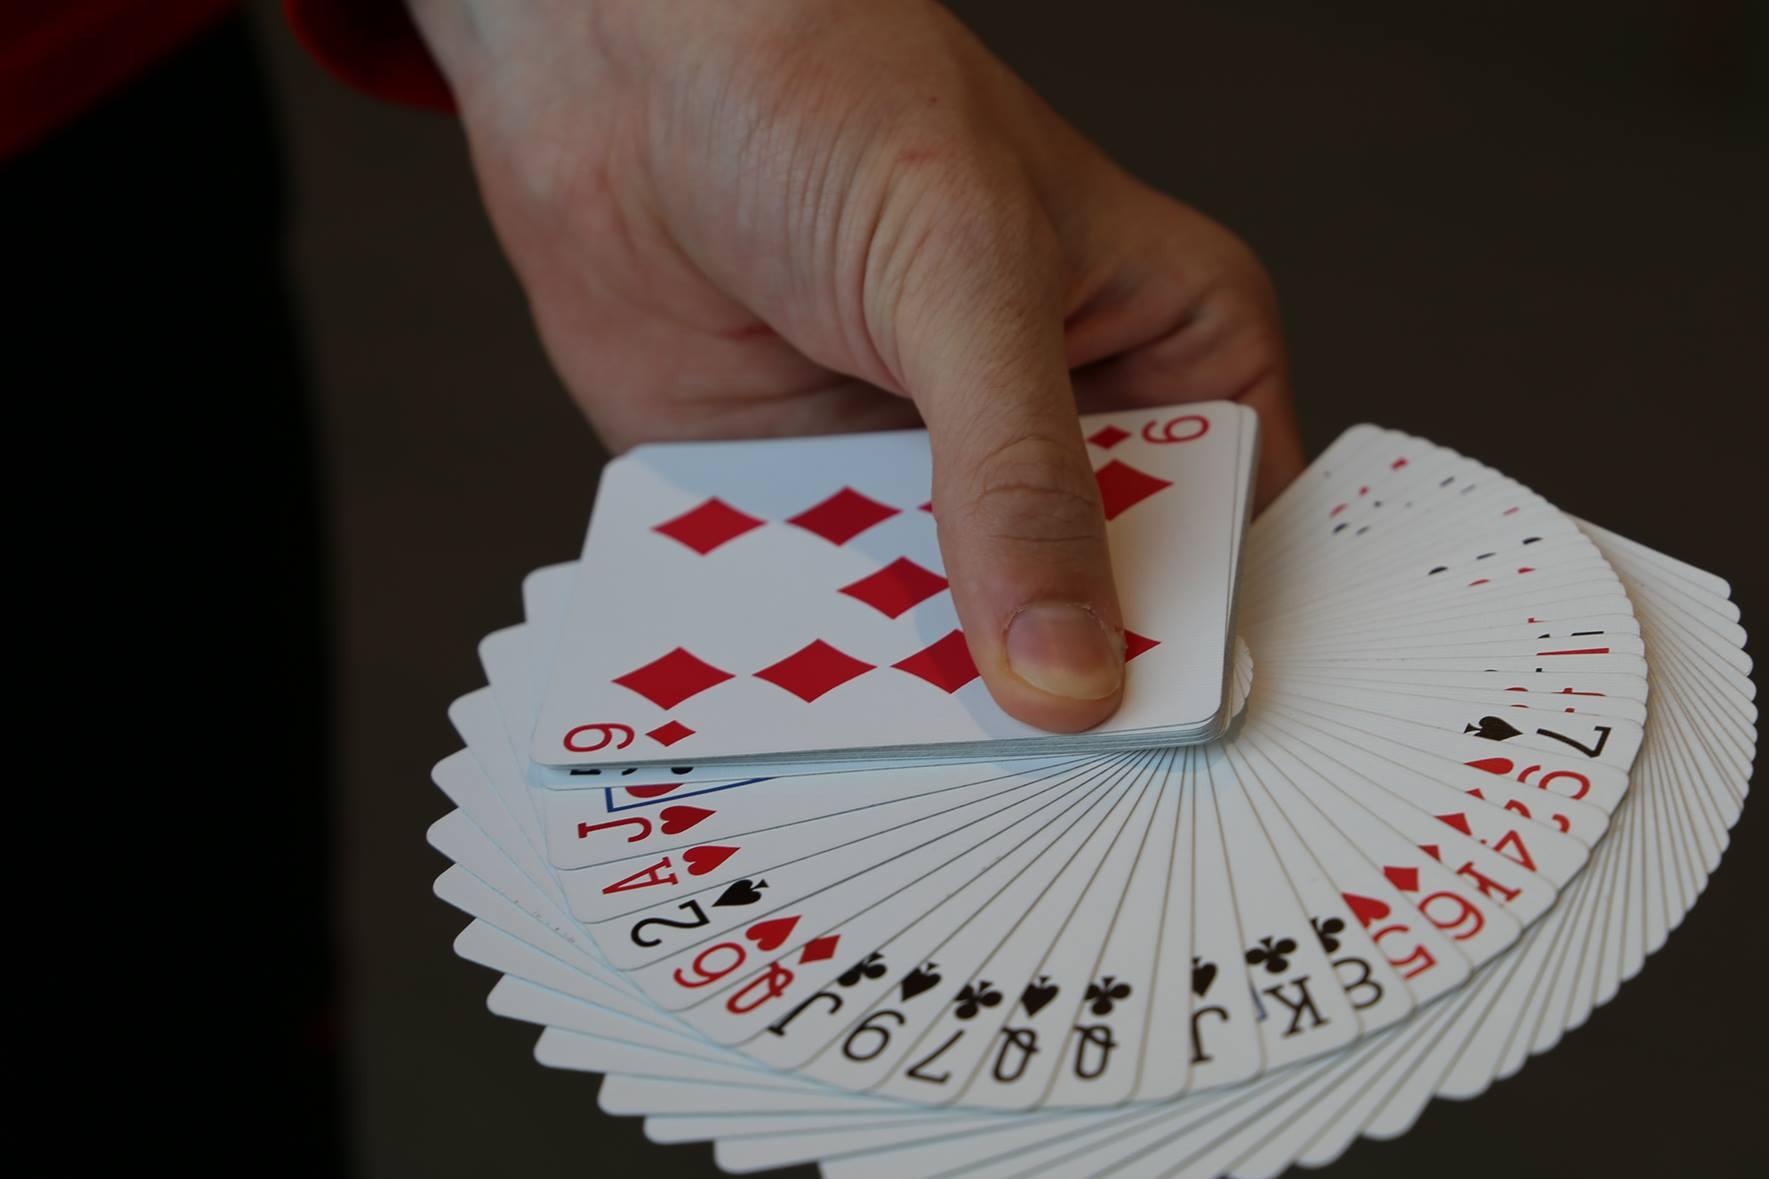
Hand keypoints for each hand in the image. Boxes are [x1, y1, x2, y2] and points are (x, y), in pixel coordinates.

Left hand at [410, 0, 1304, 731]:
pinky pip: (832, 628)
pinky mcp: (815, 518)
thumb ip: (1016, 479)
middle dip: (1067, 702)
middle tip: (1049, 827)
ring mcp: (934, 488)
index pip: (1233, 535)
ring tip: (927, 812)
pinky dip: (816, 681)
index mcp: (1167, 352)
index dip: (1216, 648)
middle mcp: (1061, 436)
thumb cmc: (829, 95)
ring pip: (960, 642)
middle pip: (1098, 616)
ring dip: (932, 710)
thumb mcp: (963, 277)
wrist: (619, 67)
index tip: (1192, 772)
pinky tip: (806, 747)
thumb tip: (1070, 672)